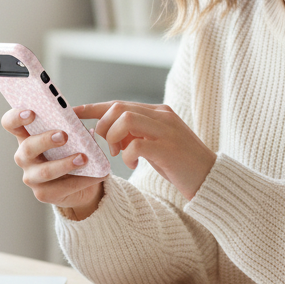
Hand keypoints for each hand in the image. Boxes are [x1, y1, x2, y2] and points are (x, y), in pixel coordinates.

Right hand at [1, 108, 103, 219]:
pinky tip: (97, 175)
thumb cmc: (71, 152)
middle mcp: (24, 157)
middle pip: (27, 147)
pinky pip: (62, 187)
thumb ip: (73, 127)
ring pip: (44, 171)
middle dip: (45, 140)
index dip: (16, 117)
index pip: (11, 124)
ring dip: (65, 164)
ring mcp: (31, 177)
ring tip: (83, 158)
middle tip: (64, 136)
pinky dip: (82, 180)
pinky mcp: (43, 194)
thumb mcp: (72, 137)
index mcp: (27, 137)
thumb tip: (82, 124)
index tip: (31, 113)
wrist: (81, 183)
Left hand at [75, 102, 215, 201]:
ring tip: (119, 154)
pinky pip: (135, 145)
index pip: (119, 104)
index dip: (94, 108)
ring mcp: (167, 131)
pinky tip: (134, 165)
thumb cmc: (181, 165)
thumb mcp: (156, 145)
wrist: (211, 180)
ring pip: (125, 120)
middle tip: (108, 147)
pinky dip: (127, 156)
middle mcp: (162, 116)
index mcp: (159, 113)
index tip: (73, 113)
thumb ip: (136, 136)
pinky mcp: (168, 149)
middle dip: (104, 126)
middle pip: (119, 108)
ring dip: (114, 138)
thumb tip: (109, 134)